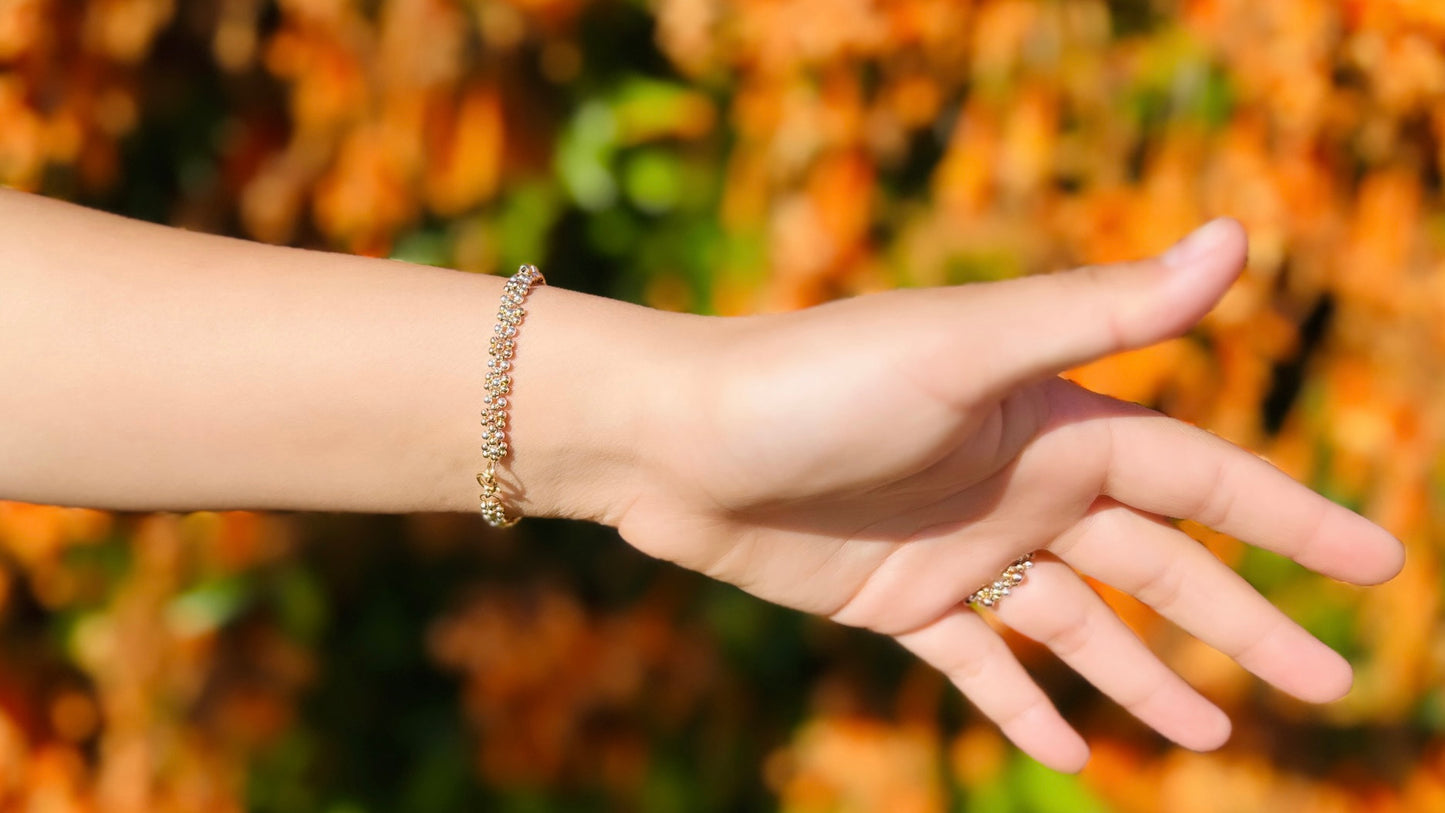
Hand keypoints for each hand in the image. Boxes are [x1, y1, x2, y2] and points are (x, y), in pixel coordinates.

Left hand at [614, 218, 1404, 771]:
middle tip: (1329, 682)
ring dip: (1145, 677)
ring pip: (1079, 625)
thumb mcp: (966, 349)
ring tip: (1216, 735)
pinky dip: (1024, 704)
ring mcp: (960, 548)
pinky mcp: (897, 600)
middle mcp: (1019, 484)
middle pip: (1158, 565)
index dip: (1290, 521)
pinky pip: (979, 662)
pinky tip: (1071, 751)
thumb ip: (1099, 311)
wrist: (674, 440)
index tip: (1374, 567)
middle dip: (1244, 621)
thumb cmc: (816, 381)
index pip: (1201, 478)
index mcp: (1053, 422)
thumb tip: (1237, 237)